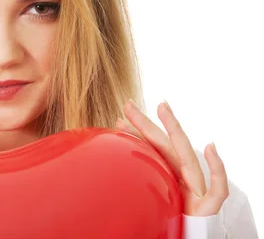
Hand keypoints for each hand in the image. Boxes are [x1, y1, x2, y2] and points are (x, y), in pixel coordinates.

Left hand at [116, 100, 228, 215]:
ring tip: (163, 108)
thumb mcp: (146, 199)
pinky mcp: (208, 207)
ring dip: (174, 130)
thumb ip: (136, 179)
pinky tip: (211, 148)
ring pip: (185, 156)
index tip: (120, 115)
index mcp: (166, 177)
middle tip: (127, 104)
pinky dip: (217, 167)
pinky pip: (218, 188)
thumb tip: (109, 160)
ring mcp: (196, 190)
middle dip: (147, 123)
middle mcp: (181, 179)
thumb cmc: (161, 223)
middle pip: (164, 146)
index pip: (151, 149)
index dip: (137, 132)